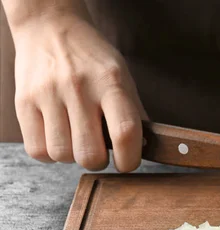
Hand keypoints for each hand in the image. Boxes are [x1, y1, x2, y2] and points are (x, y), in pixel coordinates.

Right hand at [12, 10, 146, 171]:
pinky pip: (37, 151)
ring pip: (62, 155)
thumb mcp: (123, 77)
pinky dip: (50, 153)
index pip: (125, 132)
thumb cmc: (92, 59)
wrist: (50, 28)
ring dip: (73, 156)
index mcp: (111, 82)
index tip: (127, 163)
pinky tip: (58, 137)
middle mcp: (79, 88)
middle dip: (99, 161)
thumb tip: (147, 148)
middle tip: (100, 150)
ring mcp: (48, 95)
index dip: (129, 159)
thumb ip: (134, 112)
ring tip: (76, 139)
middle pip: (90, 154)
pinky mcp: (23, 103)